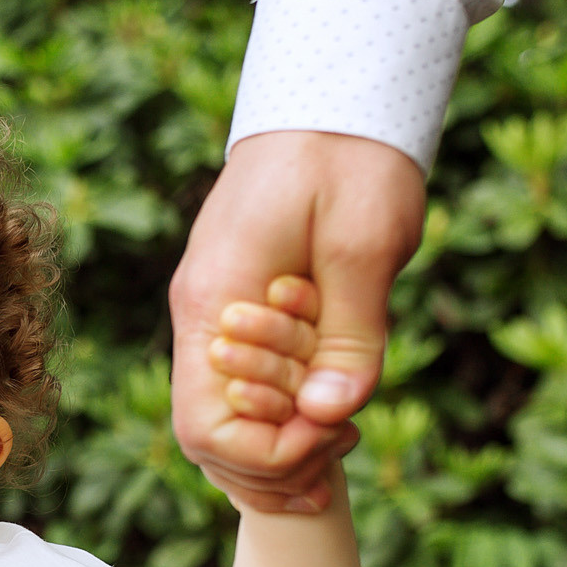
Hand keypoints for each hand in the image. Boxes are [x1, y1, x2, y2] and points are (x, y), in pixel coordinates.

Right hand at [169, 131, 424, 511]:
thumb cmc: (350, 158)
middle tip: (347, 449)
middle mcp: (203, 316)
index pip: (206, 426)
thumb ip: (351, 332)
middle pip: (206, 439)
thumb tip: (337, 413)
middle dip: (274, 466)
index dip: (268, 456)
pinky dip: (279, 421)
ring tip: (342, 446)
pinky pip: (242, 391)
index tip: (332, 435)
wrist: (333, 100)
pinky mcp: (242, 308)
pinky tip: (329, 421)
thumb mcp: (364, 243)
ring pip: (221, 422)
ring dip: (277, 451)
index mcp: (215, 302)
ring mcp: (217, 314)